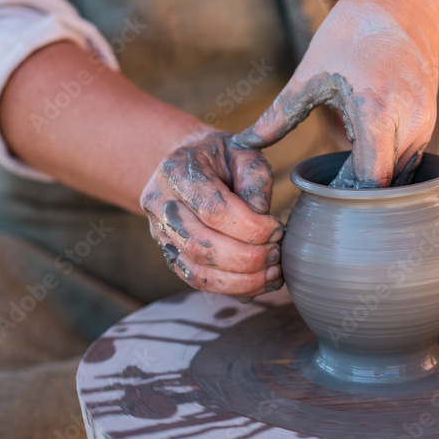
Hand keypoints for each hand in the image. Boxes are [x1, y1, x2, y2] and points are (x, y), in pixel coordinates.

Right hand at [141, 131, 284, 296]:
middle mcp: (160, 204)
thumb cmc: (221, 157)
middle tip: (277, 253)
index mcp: (176, 170)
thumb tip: (263, 219)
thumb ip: (255, 179)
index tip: (278, 228)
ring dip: (240, 280)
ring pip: (195, 271)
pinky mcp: (169, 254)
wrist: (188, 162)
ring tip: (272, 273)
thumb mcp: (243, 150)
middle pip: (200, 245)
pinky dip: (230, 287)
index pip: (212, 208)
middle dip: (247, 257)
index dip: (250, 226)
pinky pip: (196, 281)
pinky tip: (258, 282)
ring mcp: (160, 233)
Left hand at [233, 0, 438, 187]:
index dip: (348, 197)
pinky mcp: (430, 120)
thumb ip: (279, 115)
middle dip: (360, 196)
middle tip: (327, 201)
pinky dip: (387, 165)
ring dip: (375, 182)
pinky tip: (362, 162)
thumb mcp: (310, 75)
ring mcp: (426, 122)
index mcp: (376, 112)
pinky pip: (410, 158)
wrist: (401, 6)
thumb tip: (244, 144)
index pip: (371, 181)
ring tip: (342, 184)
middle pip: (387, 184)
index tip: (322, 200)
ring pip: (401, 175)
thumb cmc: (350, 35)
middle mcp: (409, 122)